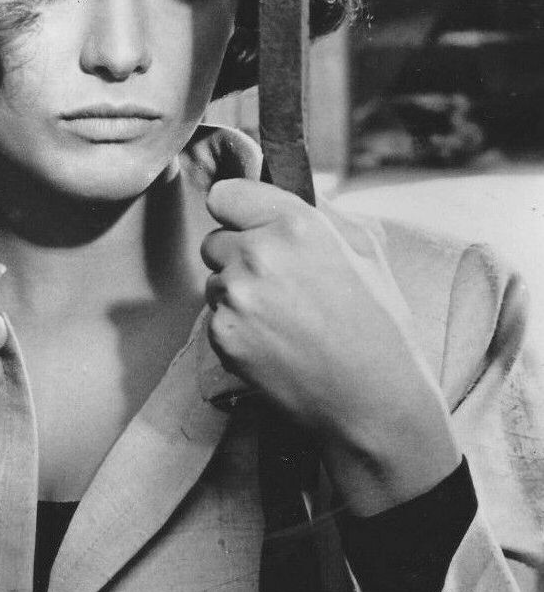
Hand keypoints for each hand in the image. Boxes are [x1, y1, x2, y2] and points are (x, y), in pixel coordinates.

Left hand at [201, 179, 460, 513]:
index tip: (247, 225)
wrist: (372, 400)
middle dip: (237, 256)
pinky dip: (235, 329)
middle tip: (278, 284)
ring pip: (214, 282)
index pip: (224, 196)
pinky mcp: (222, 336)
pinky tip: (274, 343)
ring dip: (236, 294)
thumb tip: (284, 191)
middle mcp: (258, 255)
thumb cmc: (378, 325)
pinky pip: (215, 318)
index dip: (236, 211)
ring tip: (283, 319)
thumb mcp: (366, 250)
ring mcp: (236, 297)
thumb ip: (319, 214)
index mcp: (295, 225)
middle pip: (214, 241)